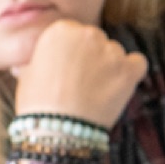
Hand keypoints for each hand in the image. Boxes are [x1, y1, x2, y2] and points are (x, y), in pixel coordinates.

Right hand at [14, 19, 145, 127]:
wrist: (56, 132)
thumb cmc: (37, 106)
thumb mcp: (28, 75)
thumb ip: (43, 58)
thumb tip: (49, 59)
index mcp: (60, 31)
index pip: (70, 32)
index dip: (67, 53)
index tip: (63, 69)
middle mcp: (88, 34)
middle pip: (94, 40)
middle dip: (88, 58)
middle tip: (78, 84)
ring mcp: (111, 51)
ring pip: (114, 53)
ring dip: (106, 68)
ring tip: (92, 93)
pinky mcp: (129, 69)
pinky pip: (136, 64)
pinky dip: (129, 74)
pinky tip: (114, 89)